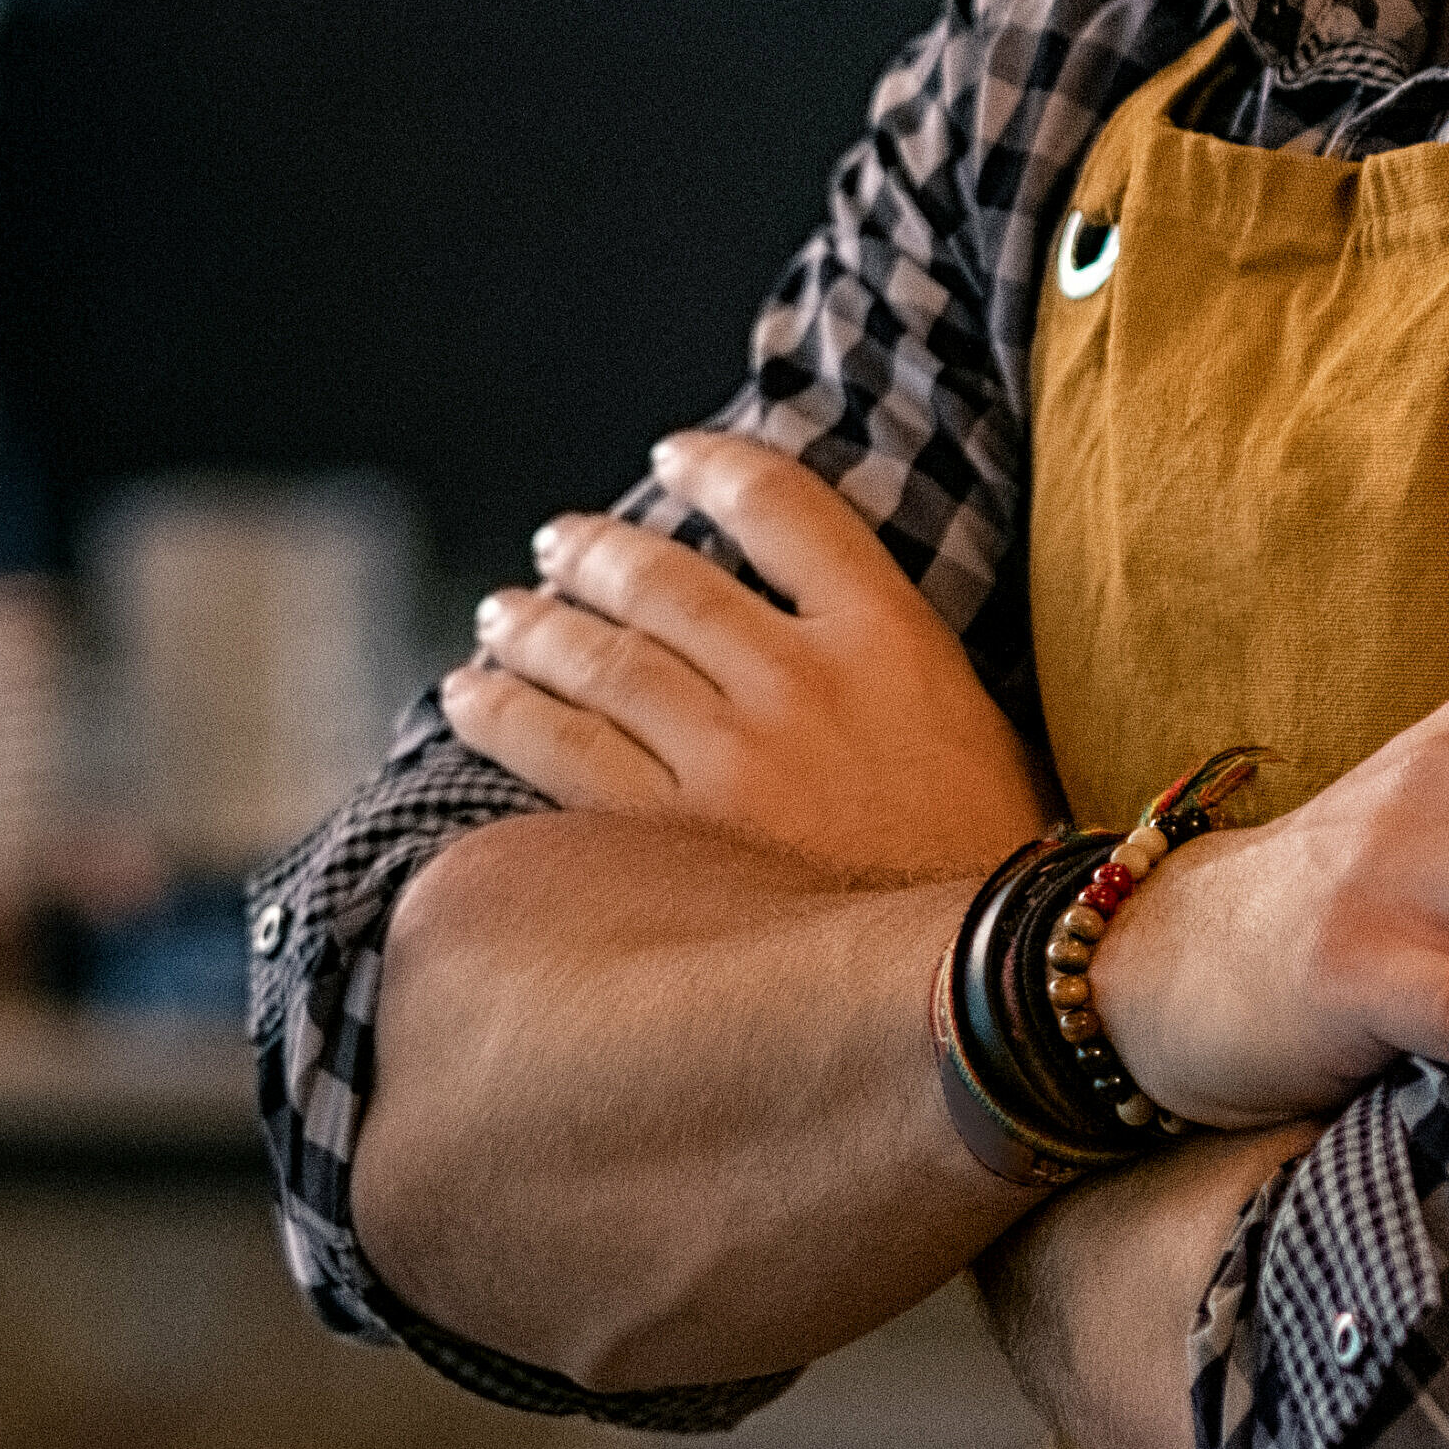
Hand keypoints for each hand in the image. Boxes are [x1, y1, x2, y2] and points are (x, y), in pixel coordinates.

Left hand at [444, 431, 1054, 875]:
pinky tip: (468, 695)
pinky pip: (558, 753)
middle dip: (595, 552)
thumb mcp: (970, 728)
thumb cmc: (978, 868)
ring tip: (499, 614)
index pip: (784, 507)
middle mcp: (801, 682)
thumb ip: (885, 657)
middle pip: (667, 578)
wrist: (980, 989)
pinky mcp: (672, 842)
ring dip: (532, 625)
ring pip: (599, 658)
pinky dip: (502, 712)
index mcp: (889, 639)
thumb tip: (797, 614)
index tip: (673, 458)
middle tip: (558, 545)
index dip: (715, 468)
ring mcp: (733, 761)